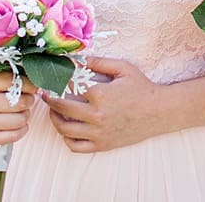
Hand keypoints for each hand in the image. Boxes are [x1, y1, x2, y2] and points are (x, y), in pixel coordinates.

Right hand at [0, 69, 34, 146]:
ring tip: (21, 111)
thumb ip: (23, 77)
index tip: (32, 87)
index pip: (15, 82)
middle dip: (29, 101)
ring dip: (25, 115)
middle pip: (20, 103)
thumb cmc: (3, 87)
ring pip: (19, 120)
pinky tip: (18, 123)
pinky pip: (14, 136)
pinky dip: (21, 130)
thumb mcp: (10, 76)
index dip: (29, 85)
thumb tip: (39, 87)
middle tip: (27, 100)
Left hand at [42, 56, 163, 153]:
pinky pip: (75, 146)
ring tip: (53, 112)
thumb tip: (78, 58)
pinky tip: (67, 130)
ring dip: (55, 119)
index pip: (69, 87)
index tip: (54, 78)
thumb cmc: (142, 88)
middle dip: (50, 100)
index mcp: (100, 95)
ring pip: (65, 129)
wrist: (159, 112)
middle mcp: (96, 115)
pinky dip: (67, 139)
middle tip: (46, 94)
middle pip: (62, 108)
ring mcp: (98, 132)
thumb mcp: (123, 69)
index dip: (59, 82)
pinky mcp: (102, 144)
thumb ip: (99, 62)